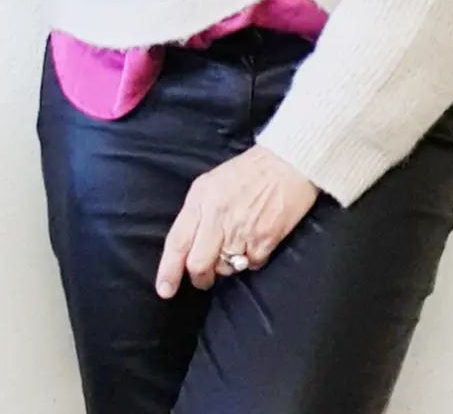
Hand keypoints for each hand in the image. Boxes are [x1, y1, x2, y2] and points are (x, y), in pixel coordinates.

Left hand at [155, 145, 317, 297]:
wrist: (287, 162)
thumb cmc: (247, 171)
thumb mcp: (211, 183)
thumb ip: (197, 212)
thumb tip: (188, 247)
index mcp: (201, 198)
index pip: (178, 241)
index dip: (169, 270)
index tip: (165, 291)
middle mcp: (218, 215)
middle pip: (198, 264)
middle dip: (200, 278)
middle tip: (205, 278)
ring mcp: (242, 229)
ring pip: (225, 269)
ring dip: (228, 266)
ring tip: (237, 246)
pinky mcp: (265, 239)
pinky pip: (252, 265)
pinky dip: (252, 260)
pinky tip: (256, 242)